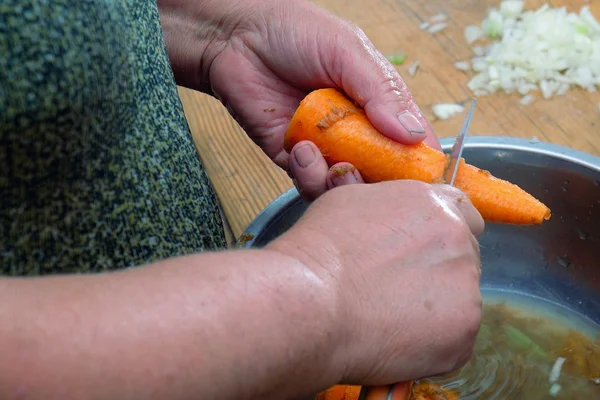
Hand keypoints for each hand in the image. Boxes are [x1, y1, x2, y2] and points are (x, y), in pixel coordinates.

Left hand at [159, 0, 439, 199]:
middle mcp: (355, 129)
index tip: (430, 185)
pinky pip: (310, 182)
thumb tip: (413, 134)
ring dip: (343, 183)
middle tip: (372, 177)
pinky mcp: (293, 157)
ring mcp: (325, 146)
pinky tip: (302, 150)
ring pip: (346, 185)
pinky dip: (310, 176)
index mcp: (377, 102)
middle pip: (381, 172)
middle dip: (380, 183)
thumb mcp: (348, 52)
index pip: (410, 141)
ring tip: (334, 163)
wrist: (235, 37)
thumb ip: (381, 92)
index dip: (422, 164)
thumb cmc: (294, 32)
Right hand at [267, 180, 483, 384]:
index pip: (462, 215)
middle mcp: (459, 241)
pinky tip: (394, 341)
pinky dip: (431, 345)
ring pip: (459, 301)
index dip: (441, 236)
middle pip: (463, 257)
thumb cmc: (319, 252)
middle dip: (439, 272)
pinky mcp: (463, 333)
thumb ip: (390, 208)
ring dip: (435, 310)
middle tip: (399, 290)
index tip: (422, 253)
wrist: (311, 301)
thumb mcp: (351, 202)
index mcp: (434, 205)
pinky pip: (454, 341)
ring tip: (388, 319)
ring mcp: (466, 289)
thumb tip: (393, 222)